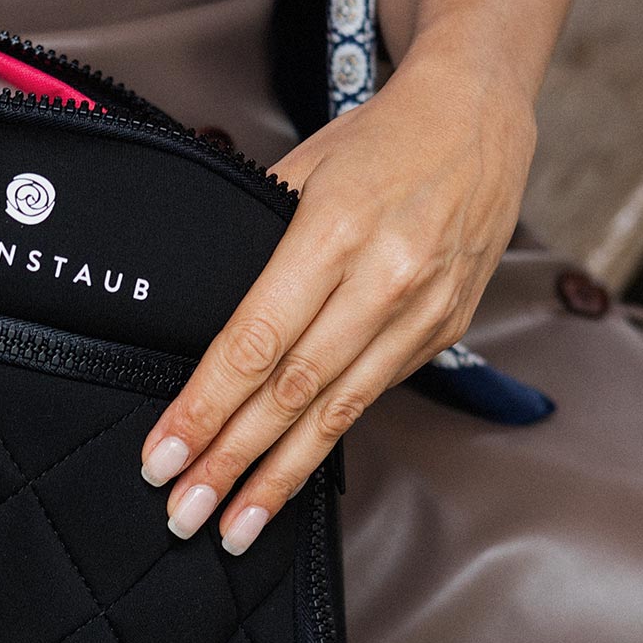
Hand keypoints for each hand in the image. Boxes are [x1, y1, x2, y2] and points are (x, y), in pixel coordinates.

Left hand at [138, 45, 536, 551]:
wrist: (479, 117)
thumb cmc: (377, 138)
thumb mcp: (300, 168)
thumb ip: (250, 239)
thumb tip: (193, 313)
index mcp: (333, 232)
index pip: (255, 341)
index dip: (205, 407)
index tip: (163, 455)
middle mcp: (384, 280)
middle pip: (293, 391)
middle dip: (231, 460)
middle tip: (183, 512)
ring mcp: (421, 311)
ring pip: (338, 411)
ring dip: (280, 476)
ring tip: (233, 526)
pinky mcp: (444, 330)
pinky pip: (372, 396)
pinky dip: (325, 442)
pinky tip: (286, 476)